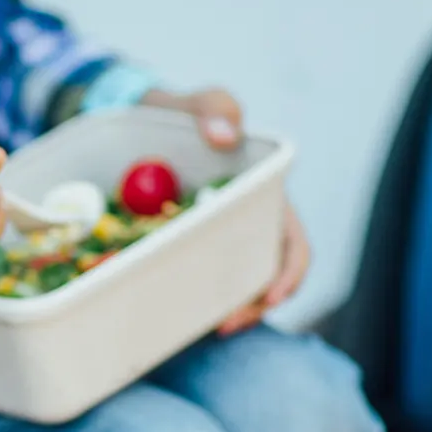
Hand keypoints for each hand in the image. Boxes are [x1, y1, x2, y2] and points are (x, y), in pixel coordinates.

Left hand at [141, 88, 311, 332]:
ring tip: (206, 328)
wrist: (138, 126)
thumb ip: (213, 108)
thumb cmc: (177, 114)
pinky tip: (179, 317)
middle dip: (255, 306)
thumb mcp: (195, 103)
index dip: (289, 275)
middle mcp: (248, 226)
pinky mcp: (187, 252)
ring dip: (229, 311)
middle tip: (226, 323)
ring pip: (235, 289)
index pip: (292, 246)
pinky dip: (196, 303)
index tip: (271, 296)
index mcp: (265, 198)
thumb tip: (226, 137)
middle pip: (266, 278)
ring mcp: (217, 242)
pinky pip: (199, 285)